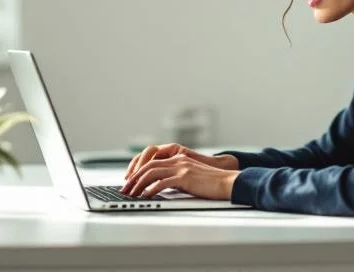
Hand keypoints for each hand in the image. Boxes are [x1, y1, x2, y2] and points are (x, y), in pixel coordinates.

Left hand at [120, 153, 239, 199]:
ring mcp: (181, 167)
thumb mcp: (189, 177)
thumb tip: (159, 187)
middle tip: (125, 190)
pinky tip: (146, 195)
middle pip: (148, 165)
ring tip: (132, 194)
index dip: (137, 170)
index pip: (151, 161)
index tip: (129, 182)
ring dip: (138, 184)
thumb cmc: (210, 183)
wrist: (227, 182)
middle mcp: (177, 160)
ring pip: (152, 172)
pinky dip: (152, 189)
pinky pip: (163, 182)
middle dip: (133, 178)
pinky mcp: (185, 176)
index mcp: (178, 157)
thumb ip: (175, 178)